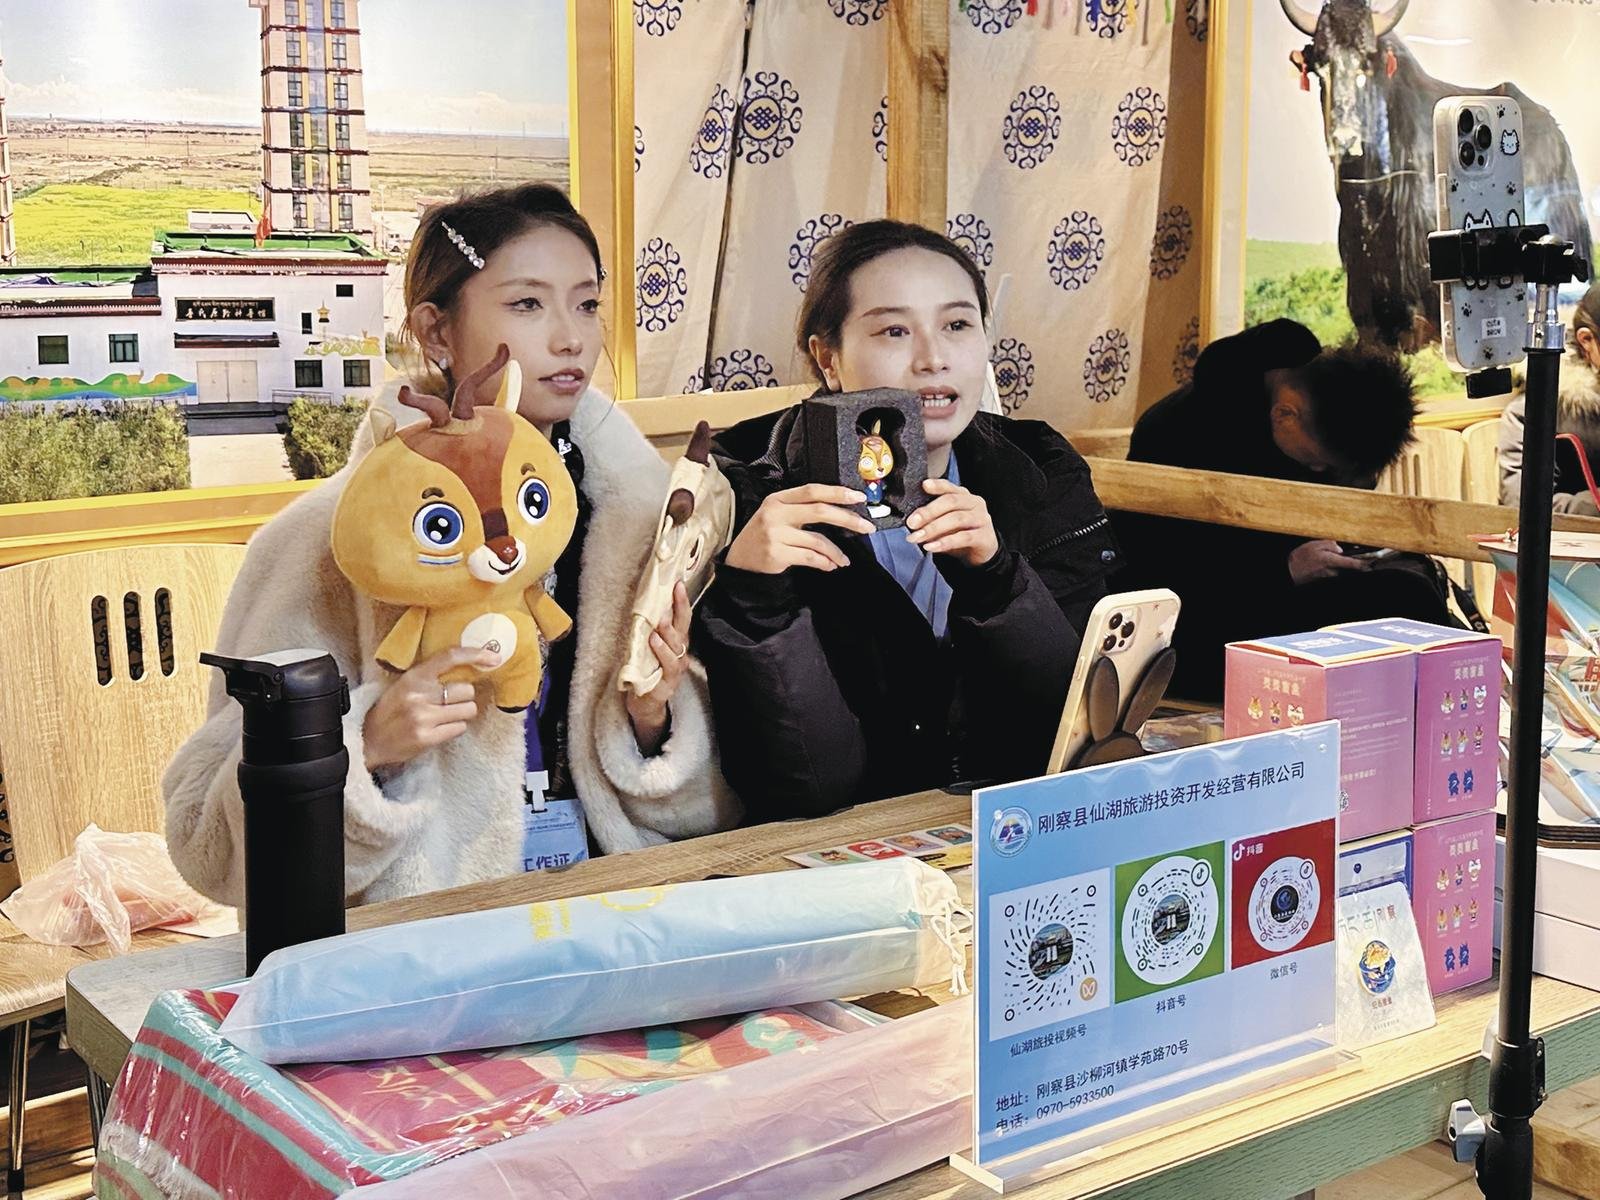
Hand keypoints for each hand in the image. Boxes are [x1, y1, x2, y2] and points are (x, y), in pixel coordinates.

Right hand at [363, 645, 497, 770]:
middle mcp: (419, 695)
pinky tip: (440, 728)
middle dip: (464, 697)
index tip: (493, 657)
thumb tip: (470, 668)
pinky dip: (455, 728)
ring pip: (468, 709)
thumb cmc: (391, 710)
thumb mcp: (405, 685)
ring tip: (445, 716)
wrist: (368, 740)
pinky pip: (460, 728)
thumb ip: (430, 677)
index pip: (449, 657)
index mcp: (413, 677)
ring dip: (462, 713)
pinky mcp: (427, 738)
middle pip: (467, 689)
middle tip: (450, 703)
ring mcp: (424, 717)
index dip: (475, 654)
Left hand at [626, 580, 690, 754]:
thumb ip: (649, 630)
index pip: (682, 618)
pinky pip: (667, 665)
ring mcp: (675, 670)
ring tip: (661, 618)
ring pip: (676, 646)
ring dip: (669, 631)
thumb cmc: (645, 673)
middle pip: (684, 628)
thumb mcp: (647, 649)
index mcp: (676, 644)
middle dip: (680, 608)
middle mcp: (680, 654)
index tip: (678, 582)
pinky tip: (654, 640)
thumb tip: (644, 605)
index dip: (682, 601)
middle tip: (675, 590)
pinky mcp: (667, 684)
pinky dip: (661, 652)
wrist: (643, 705)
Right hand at [724, 483, 873, 573]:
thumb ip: (801, 509)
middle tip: (866, 527)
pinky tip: (830, 565)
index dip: (838, 493)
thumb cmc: (764, 535)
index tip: (859, 498)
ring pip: (818, 540)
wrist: (739, 560)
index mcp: (778, 499)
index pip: (813, 491)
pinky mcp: (777, 553)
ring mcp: (775, 534)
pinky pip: (810, 557)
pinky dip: (824, 562)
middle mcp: (776, 513)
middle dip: (848, 519)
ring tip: (843, 560)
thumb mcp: (777, 514)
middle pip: (820, 511)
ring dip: (836, 551)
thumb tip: (840, 511)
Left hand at [906, 479, 999, 566]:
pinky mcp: (985, 536)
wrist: (981, 552)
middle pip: (951, 502)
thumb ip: (931, 518)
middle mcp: (974, 503)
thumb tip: (912, 521)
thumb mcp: (944, 523)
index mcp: (963, 495)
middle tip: (911, 523)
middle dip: (928, 512)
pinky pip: (964, 537)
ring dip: (933, 528)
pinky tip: (931, 546)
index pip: (949, 487)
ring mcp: (982, 519)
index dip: (937, 485)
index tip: (924, 485)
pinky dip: (945, 542)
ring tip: (917, 537)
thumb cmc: (960, 532)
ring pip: (956, 519)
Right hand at [1288, 539, 1369, 585]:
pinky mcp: (1325, 578)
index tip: (1375, 561)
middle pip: (1350, 566)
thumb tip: (1340, 547)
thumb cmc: (1300, 559)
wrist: (1289, 572)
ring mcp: (1330, 576)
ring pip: (1342, 568)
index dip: (1367, 563)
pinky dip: (1332, 565)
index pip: (1355, 564)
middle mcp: (1334, 571)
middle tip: (1350, 553)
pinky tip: (1323, 561)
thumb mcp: (1314, 545)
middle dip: (1351, 559)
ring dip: (1340, 562)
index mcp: (1332, 561)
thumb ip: (1330, 544)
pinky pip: (1334, 571)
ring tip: (1329, 555)